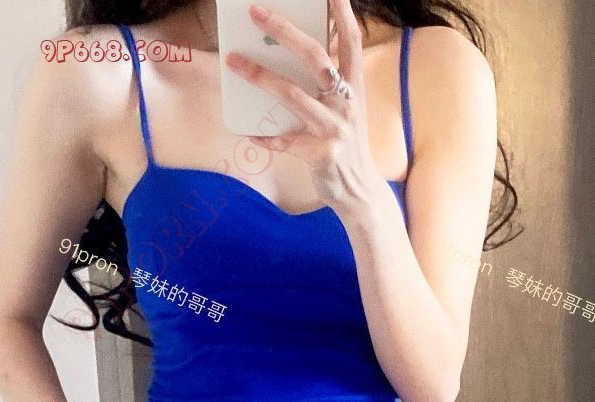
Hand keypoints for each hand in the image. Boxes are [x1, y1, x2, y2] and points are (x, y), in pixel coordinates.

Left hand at [225, 0, 383, 210]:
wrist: (361, 191)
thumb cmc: (346, 143)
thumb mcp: (346, 108)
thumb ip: (329, 82)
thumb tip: (296, 50)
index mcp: (354, 87)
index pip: (350, 41)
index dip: (340, 13)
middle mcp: (346, 103)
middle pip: (315, 58)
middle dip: (284, 32)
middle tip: (257, 13)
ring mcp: (334, 129)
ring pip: (293, 95)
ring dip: (260, 76)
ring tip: (234, 61)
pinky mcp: (321, 155)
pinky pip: (285, 142)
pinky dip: (265, 137)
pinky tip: (248, 133)